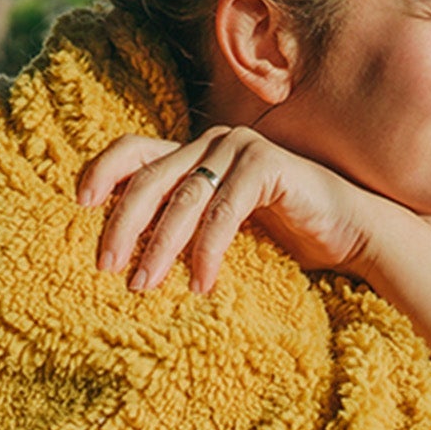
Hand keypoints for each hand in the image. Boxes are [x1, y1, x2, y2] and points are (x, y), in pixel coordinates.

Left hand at [76, 127, 395, 292]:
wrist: (351, 233)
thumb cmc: (284, 236)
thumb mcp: (220, 228)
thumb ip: (180, 224)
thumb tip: (122, 254)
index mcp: (193, 153)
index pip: (133, 150)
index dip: (101, 171)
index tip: (79, 205)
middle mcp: (212, 142)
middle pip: (149, 179)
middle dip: (122, 225)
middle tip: (106, 266)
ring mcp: (240, 149)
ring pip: (183, 200)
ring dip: (160, 247)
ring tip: (143, 286)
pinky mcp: (268, 166)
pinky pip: (224, 212)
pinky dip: (208, 251)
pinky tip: (202, 285)